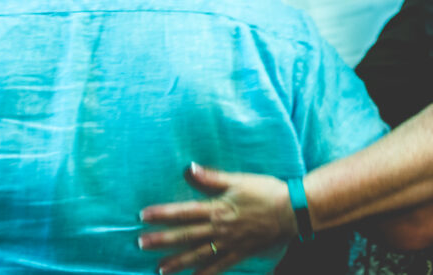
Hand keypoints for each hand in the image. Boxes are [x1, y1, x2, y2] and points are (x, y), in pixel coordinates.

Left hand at [140, 163, 295, 274]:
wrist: (291, 211)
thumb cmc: (265, 191)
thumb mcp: (238, 180)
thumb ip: (212, 177)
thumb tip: (189, 168)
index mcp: (217, 208)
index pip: (183, 211)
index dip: (162, 214)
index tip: (143, 216)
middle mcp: (219, 228)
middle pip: (185, 235)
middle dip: (162, 240)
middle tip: (141, 244)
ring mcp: (229, 243)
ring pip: (198, 254)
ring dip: (178, 262)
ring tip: (160, 269)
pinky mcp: (240, 253)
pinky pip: (219, 266)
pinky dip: (205, 274)